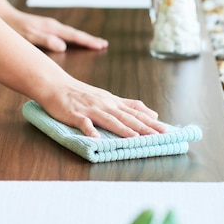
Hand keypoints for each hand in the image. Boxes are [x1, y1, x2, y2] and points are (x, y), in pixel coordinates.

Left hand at [6, 8, 107, 51]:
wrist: (2, 17)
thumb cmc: (13, 29)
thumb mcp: (28, 37)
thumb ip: (45, 41)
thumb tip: (63, 46)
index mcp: (52, 28)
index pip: (74, 36)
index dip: (88, 42)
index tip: (102, 45)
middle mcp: (53, 26)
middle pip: (75, 34)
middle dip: (89, 40)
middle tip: (104, 45)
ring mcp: (49, 27)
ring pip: (70, 34)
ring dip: (82, 39)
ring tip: (93, 44)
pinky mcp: (44, 29)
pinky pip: (63, 34)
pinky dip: (72, 38)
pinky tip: (73, 42)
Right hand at [39, 75, 165, 137]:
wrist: (57, 85)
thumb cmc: (82, 93)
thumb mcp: (109, 97)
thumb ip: (130, 105)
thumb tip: (153, 113)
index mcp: (114, 102)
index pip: (136, 113)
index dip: (151, 122)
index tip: (166, 131)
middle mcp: (105, 105)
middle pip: (127, 117)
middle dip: (144, 128)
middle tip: (159, 136)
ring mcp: (90, 109)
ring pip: (109, 120)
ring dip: (123, 129)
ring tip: (135, 139)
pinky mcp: (75, 114)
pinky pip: (84, 123)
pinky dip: (90, 130)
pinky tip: (96, 139)